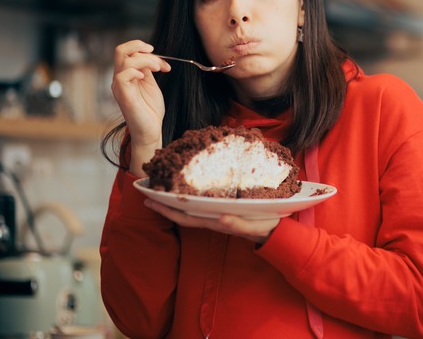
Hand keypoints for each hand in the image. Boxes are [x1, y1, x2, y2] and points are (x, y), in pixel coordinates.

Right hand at [111, 40, 170, 173]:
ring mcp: (119, 86)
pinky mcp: (123, 95)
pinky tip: (144, 76)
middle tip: (155, 53)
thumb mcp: (150, 85)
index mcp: (126, 75)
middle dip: (139, 46)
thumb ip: (147, 70)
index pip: (128, 53)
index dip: (146, 52)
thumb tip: (150, 56)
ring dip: (145, 60)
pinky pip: (122, 75)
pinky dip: (135, 70)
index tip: (163, 64)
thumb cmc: (150, 110)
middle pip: (120, 50)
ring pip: (124, 59)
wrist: (150, 131)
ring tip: (158, 68)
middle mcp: (120, 79)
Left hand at [144, 199, 279, 244]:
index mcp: (216, 222)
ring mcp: (216, 215)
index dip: (168, 209)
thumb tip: (220, 217)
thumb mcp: (254, 226)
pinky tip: (185, 190)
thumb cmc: (264, 227)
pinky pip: (201, 204)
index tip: (151, 200)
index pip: (186, 217)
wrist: (275, 233)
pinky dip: (189, 197)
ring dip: (174, 201)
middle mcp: (212, 219)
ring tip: (161, 188)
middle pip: (182, 213)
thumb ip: (238, 224)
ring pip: (190, 209)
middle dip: (164, 205)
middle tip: (147, 192)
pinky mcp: (222, 210)